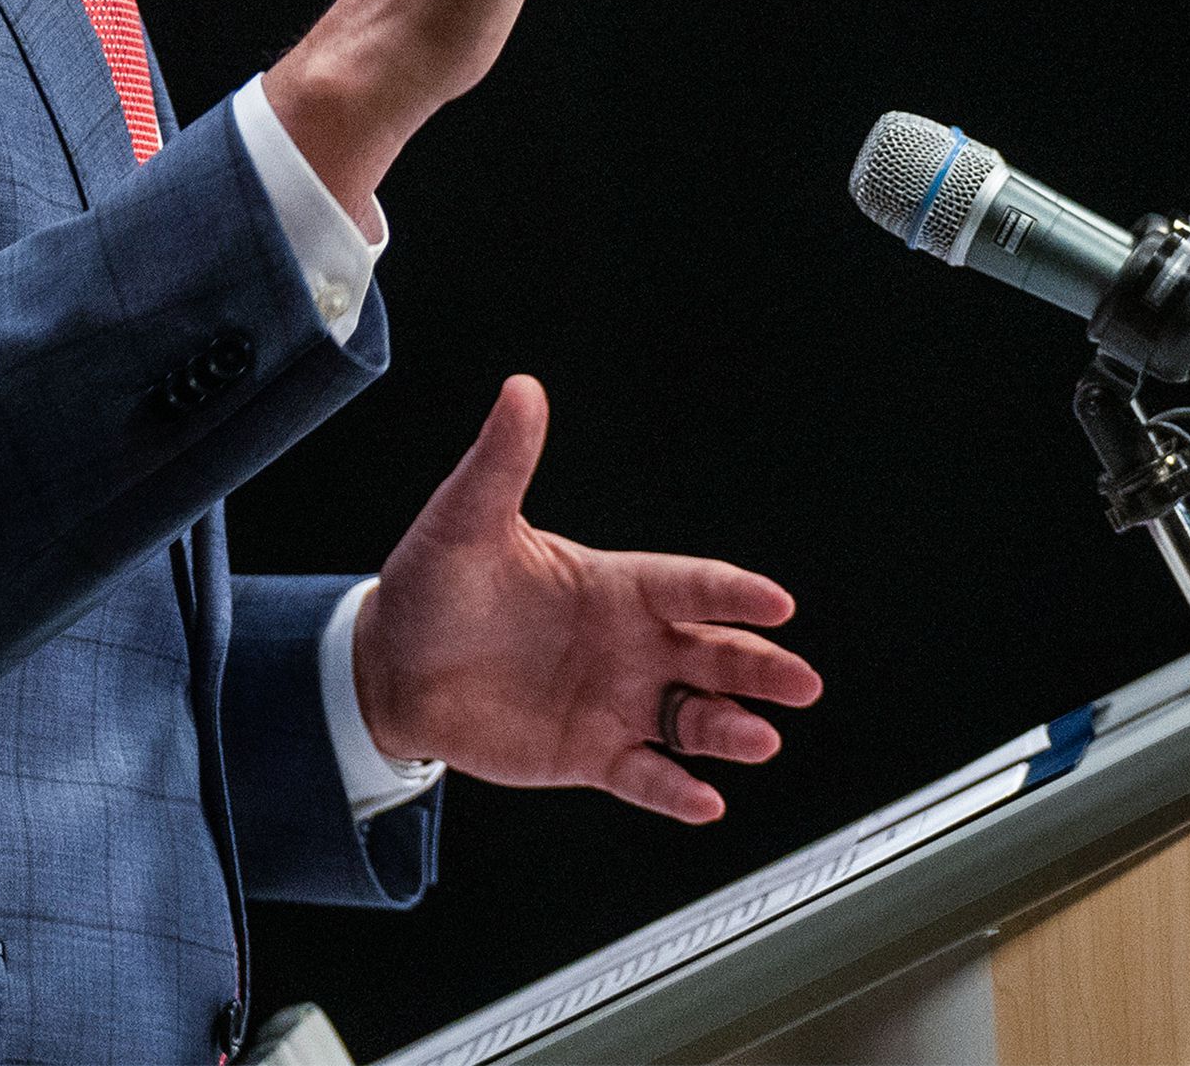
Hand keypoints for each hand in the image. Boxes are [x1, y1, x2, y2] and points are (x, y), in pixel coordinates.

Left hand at [354, 375, 820, 824]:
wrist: (387, 669)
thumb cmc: (431, 586)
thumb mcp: (466, 520)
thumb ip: (503, 462)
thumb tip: (521, 389)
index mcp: (610, 584)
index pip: (686, 586)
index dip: (732, 593)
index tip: (777, 602)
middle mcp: (625, 644)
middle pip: (710, 653)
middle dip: (757, 666)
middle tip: (802, 682)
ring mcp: (612, 701)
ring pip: (689, 718)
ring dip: (728, 728)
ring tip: (761, 740)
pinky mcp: (587, 753)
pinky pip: (642, 775)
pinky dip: (675, 790)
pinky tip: (705, 800)